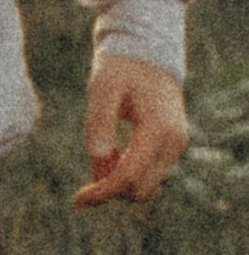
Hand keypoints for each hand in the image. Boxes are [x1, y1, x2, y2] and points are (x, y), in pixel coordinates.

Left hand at [76, 55, 188, 208]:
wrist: (148, 53)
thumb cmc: (121, 68)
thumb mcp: (103, 88)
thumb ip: (99, 121)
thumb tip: (98, 157)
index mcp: (159, 128)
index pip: (129, 176)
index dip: (102, 193)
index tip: (77, 201)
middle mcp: (174, 141)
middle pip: (140, 189)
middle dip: (110, 191)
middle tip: (84, 184)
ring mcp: (176, 145)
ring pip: (146, 186)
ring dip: (119, 183)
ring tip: (103, 154)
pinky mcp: (172, 146)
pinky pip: (150, 174)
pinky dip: (128, 174)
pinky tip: (114, 153)